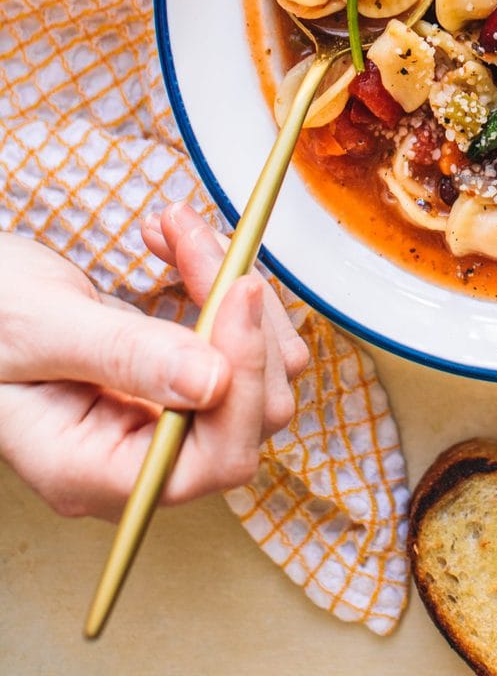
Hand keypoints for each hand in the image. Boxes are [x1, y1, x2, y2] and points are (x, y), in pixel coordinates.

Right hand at [0, 204, 307, 519]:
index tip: (240, 290)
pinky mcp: (175, 376)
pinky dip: (219, 282)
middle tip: (191, 238)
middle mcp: (134, 456)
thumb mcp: (39, 327)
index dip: (242, 380)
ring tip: (179, 228)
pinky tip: (176, 242)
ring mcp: (158, 416)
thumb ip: (124, 355)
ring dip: (233, 285)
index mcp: (90, 469)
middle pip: (248, 414)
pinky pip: (234, 339)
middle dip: (237, 314)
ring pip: (256, 371)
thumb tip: (215, 382)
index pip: (208, 461)